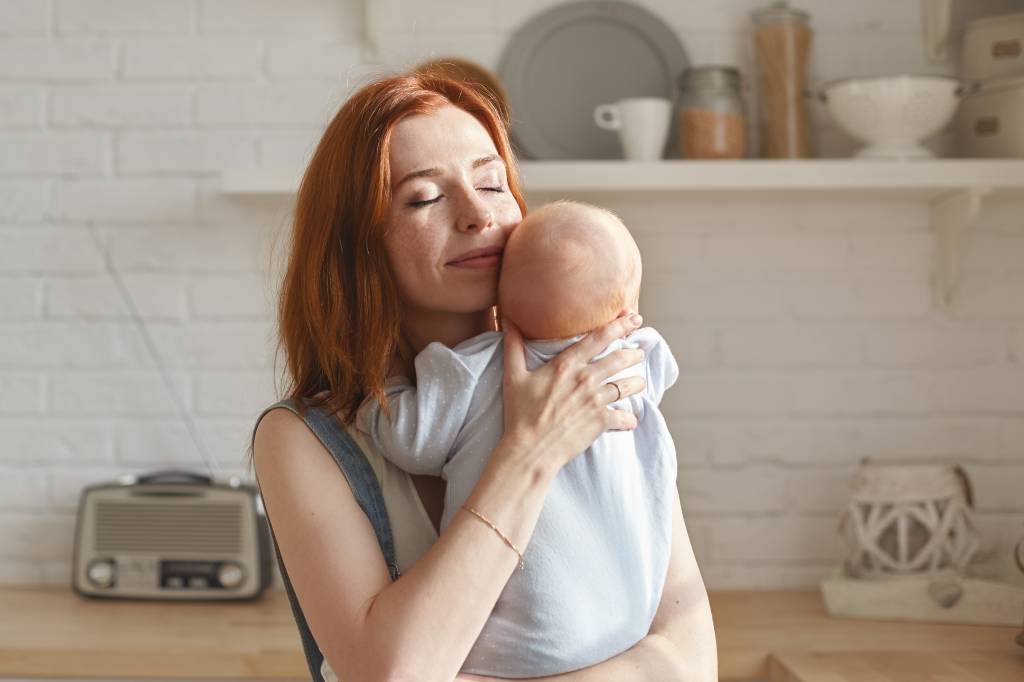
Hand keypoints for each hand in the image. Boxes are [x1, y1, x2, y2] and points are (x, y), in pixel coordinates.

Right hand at [499, 313, 646, 475]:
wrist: (530, 449)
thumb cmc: (520, 413)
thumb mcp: (513, 377)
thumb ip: (513, 348)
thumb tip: (508, 321)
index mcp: (567, 364)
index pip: (599, 338)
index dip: (620, 325)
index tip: (634, 317)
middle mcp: (585, 379)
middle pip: (619, 359)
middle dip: (634, 353)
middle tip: (639, 352)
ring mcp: (595, 400)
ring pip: (627, 386)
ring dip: (636, 382)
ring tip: (639, 381)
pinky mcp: (601, 421)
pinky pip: (625, 417)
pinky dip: (629, 418)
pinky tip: (630, 418)